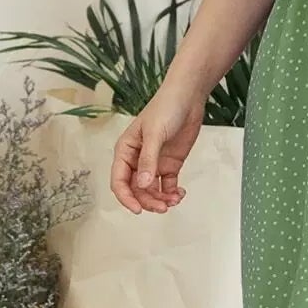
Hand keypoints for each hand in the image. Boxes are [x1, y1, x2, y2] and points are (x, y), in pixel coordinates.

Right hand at [110, 80, 205, 214]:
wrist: (188, 98)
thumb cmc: (165, 109)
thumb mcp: (155, 134)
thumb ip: (148, 160)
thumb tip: (142, 186)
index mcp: (125, 151)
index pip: (119, 181)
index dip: (126, 198)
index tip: (138, 210)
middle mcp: (137, 160)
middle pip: (136, 190)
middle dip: (148, 201)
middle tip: (163, 207)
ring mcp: (154, 163)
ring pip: (151, 190)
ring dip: (161, 199)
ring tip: (175, 200)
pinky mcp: (170, 164)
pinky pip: (167, 185)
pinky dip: (172, 193)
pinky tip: (180, 194)